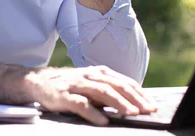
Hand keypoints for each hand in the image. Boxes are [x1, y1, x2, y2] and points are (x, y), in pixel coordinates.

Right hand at [27, 65, 156, 125]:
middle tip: (148, 110)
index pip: (125, 82)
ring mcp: (77, 84)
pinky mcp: (64, 95)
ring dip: (119, 103)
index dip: (140, 94)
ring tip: (131, 113)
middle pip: (117, 85)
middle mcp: (90, 75)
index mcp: (100, 72)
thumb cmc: (71, 86)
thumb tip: (134, 104)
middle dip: (135, 98)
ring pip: (102, 92)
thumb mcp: (92, 86)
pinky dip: (93, 113)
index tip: (153, 105)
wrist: (40, 82)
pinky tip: (103, 121)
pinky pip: (81, 104)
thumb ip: (110, 92)